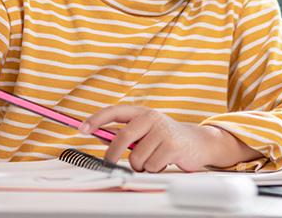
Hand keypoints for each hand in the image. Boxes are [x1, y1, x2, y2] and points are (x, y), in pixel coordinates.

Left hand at [81, 105, 260, 172]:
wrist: (198, 142)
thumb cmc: (167, 138)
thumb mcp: (147, 132)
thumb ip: (127, 134)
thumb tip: (101, 138)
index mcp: (142, 113)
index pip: (115, 112)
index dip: (97, 119)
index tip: (82, 128)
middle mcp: (152, 118)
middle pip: (122, 137)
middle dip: (112, 154)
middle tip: (109, 163)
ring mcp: (162, 131)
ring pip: (136, 157)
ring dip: (141, 165)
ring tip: (152, 160)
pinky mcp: (172, 145)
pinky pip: (151, 165)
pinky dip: (154, 169)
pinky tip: (163, 162)